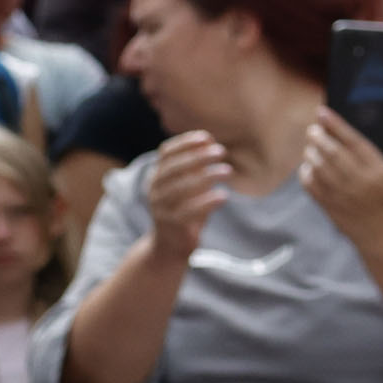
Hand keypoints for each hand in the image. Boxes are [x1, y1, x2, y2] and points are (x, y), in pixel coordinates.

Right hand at [145, 130, 234, 263]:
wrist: (170, 246)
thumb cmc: (185, 209)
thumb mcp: (190, 185)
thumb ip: (196, 167)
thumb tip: (211, 142)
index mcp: (157, 176)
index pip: (166, 153)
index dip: (185, 143)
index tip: (207, 137)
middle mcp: (155, 189)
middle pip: (173, 168)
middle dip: (197, 156)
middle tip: (221, 151)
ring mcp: (161, 207)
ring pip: (180, 189)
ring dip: (205, 177)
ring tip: (228, 170)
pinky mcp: (172, 225)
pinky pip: (188, 211)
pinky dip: (206, 202)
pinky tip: (223, 196)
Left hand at [296, 112, 382, 250]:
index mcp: (381, 172)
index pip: (354, 142)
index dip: (336, 125)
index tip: (323, 112)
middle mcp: (360, 183)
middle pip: (332, 153)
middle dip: (318, 136)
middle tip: (313, 128)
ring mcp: (342, 196)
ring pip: (318, 166)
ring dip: (311, 152)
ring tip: (311, 145)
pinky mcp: (329, 207)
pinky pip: (310, 184)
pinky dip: (306, 171)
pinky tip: (310, 165)